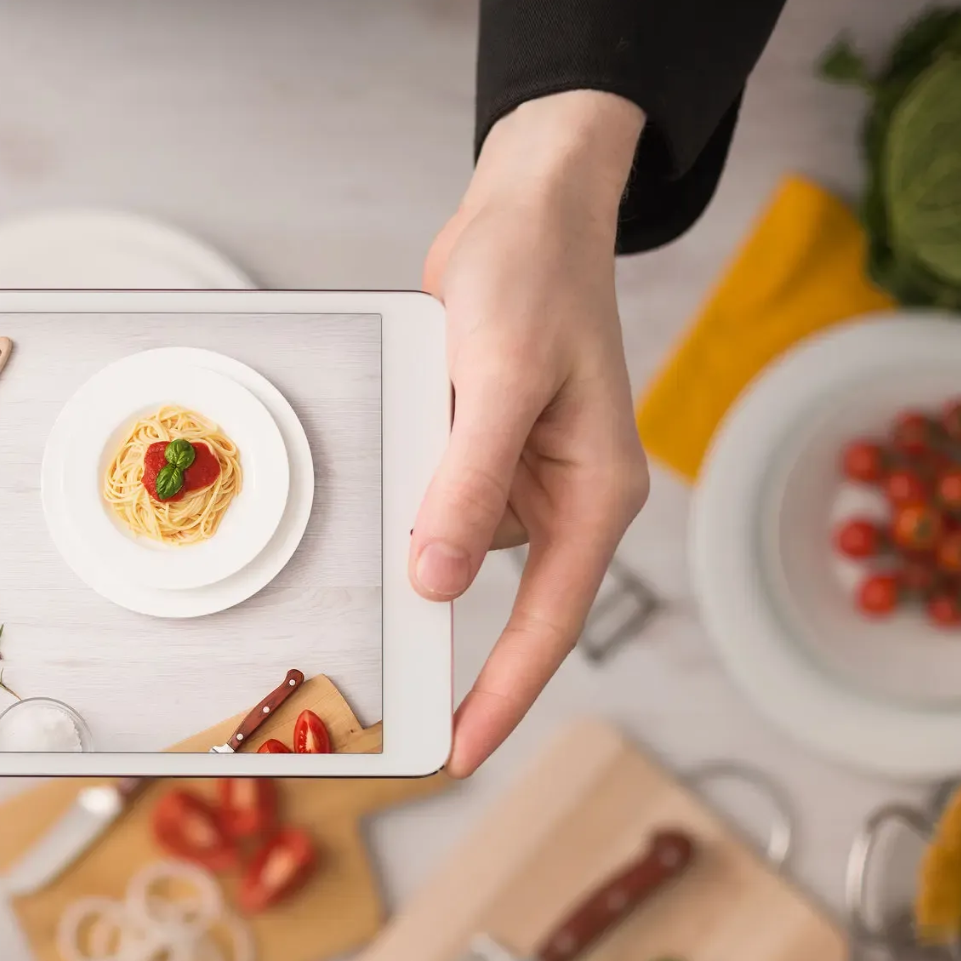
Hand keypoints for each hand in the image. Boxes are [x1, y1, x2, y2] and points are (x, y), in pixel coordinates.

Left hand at [412, 91, 650, 777]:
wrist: (526, 206)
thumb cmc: (533, 277)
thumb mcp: (502, 379)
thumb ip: (471, 483)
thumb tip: (438, 582)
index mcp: (595, 497)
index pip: (547, 625)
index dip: (503, 695)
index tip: (459, 753)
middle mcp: (565, 500)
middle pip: (509, 612)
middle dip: (460, 670)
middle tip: (400, 732)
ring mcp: (524, 480)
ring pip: (462, 560)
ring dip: (416, 586)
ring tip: (365, 637)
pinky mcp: (484, 455)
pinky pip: (441, 512)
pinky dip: (406, 526)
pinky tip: (367, 531)